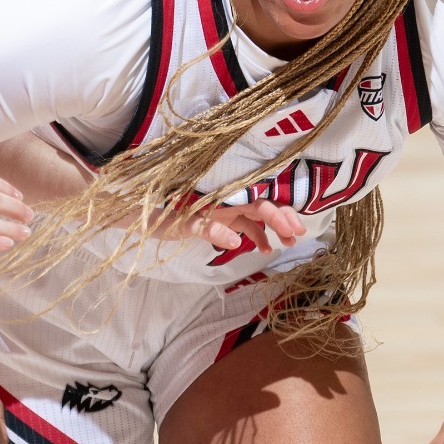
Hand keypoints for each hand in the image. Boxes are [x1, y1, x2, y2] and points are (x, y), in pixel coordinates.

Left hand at [147, 199, 304, 252]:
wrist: (145, 217)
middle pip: (263, 204)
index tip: (292, 229)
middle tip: (298, 235)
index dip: (277, 213)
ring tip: (287, 244)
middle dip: (283, 217)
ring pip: (257, 215)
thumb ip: (210, 230)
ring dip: (274, 228)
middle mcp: (228, 197)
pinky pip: (245, 226)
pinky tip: (266, 250)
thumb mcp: (185, 223)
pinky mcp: (222, 219)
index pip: (257, 200)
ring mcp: (226, 208)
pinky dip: (257, 236)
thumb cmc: (163, 216)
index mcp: (223, 193)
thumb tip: (236, 242)